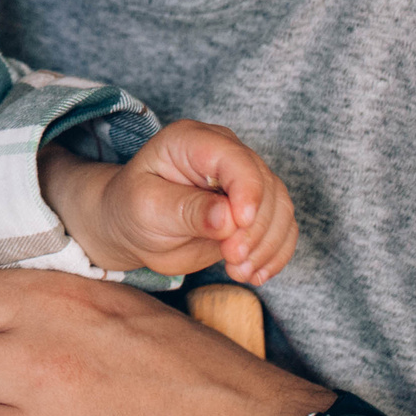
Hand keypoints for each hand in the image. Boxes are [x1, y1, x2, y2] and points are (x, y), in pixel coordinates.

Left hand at [43, 119, 297, 284]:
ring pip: (280, 208)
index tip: (240, 225)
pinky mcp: (256, 208)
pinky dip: (276, 253)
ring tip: (238, 271)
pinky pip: (283, 228)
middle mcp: (224, 153)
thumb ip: (187, 210)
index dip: (247, 192)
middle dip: (256, 229)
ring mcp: (243, 180)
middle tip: (233, 260)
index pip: (236, 159)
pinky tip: (255, 274)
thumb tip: (229, 219)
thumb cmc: (132, 208)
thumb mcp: (148, 208)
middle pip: (265, 185)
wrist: (133, 226)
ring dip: (267, 245)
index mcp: (192, 141)